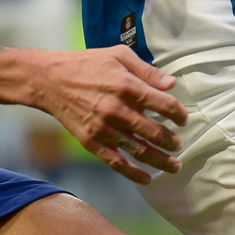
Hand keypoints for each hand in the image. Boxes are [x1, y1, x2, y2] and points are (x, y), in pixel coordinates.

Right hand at [29, 47, 187, 183]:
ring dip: (160, 161)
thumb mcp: (119, 55)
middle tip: (179, 145)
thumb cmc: (87, 64)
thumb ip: (147, 70)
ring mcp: (104, 128)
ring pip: (139, 151)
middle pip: (154, 132)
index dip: (178, 114)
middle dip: (171, 141)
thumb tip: (171, 84)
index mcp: (127, 86)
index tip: (183, 119)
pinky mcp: (92, 141)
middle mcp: (117, 109)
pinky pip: (117, 163)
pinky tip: (147, 178)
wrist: (51, 80)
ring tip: (174, 165)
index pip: (163, 105)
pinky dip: (134, 173)